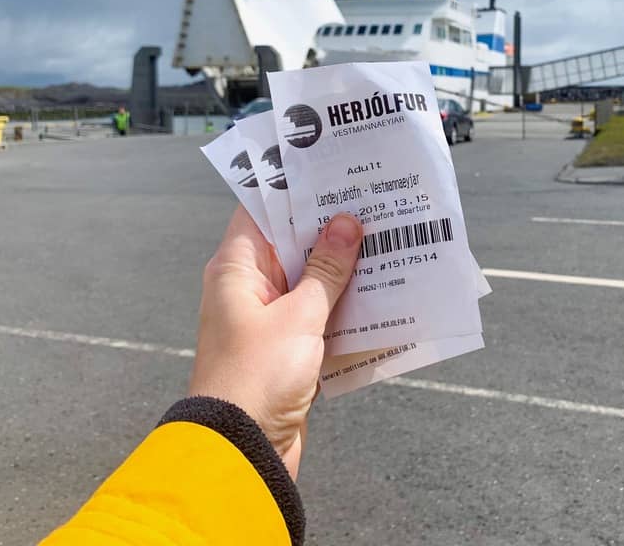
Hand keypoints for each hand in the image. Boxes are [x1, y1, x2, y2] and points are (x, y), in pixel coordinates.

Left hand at [188, 205, 361, 477]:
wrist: (243, 450)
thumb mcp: (299, 316)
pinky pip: (319, 313)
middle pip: (291, 244)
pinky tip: (381, 291)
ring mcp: (268, 318)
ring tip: (387, 240)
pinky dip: (344, 304)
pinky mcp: (287, 347)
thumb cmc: (257, 376)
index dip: (296, 190)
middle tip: (373, 202)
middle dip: (331, 227)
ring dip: (343, 267)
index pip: (262, 212)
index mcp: (236, 269)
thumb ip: (326, 270)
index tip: (335, 172)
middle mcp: (248, 288)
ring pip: (310, 279)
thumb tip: (346, 223)